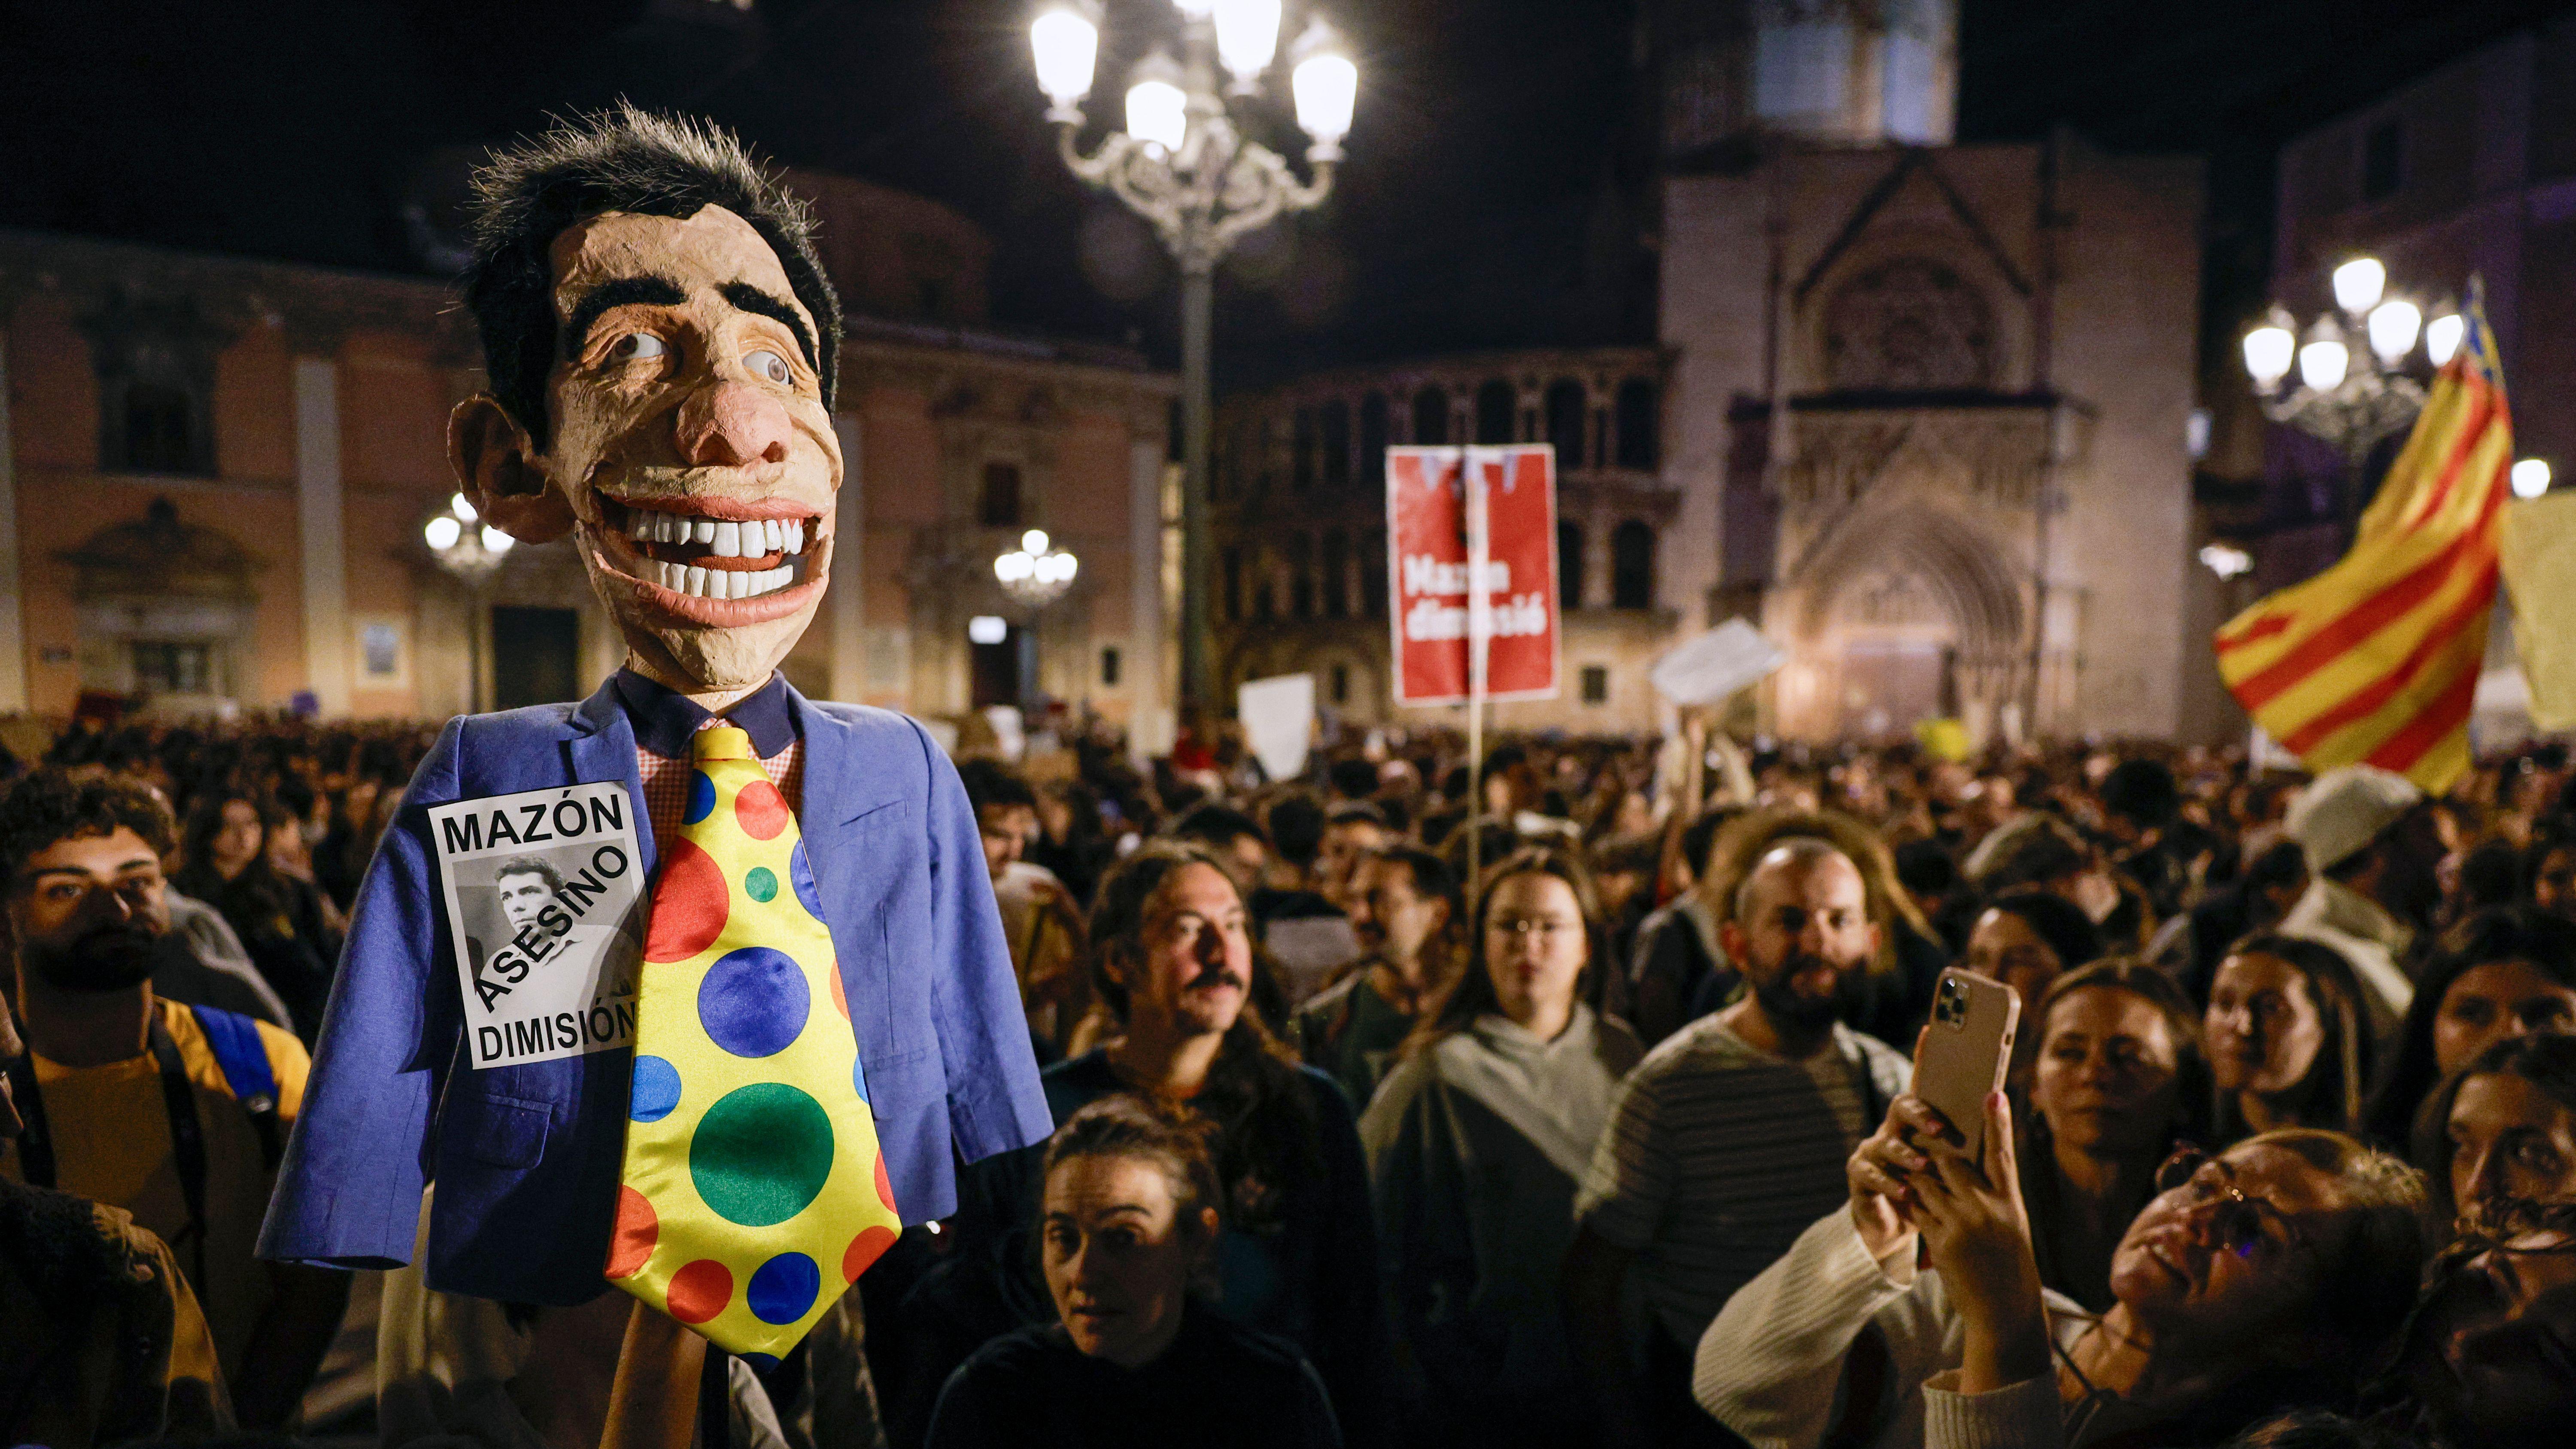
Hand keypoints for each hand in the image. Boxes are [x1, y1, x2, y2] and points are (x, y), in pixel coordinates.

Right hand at [1848, 1093, 1956, 1261]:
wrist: (1895, 1225)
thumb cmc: (1929, 1194)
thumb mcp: (1948, 1173)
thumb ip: (1962, 1152)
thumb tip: (1995, 1130)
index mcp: (1915, 1124)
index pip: (1922, 1096)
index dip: (1930, 1090)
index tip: (1950, 1101)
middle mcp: (1892, 1130)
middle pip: (1900, 1108)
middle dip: (1921, 1117)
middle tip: (1940, 1130)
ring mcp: (1872, 1151)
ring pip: (1885, 1143)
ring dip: (1905, 1154)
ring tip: (1924, 1165)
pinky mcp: (1859, 1174)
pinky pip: (1869, 1173)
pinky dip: (1887, 1182)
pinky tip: (1905, 1192)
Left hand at [1908, 1091, 2048, 1391]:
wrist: (2004, 1312)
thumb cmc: (2010, 1266)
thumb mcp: (2012, 1226)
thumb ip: (1993, 1196)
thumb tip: (1968, 1169)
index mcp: (2010, 1203)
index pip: (2003, 1154)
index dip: (1998, 1122)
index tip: (1993, 1091)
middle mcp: (1988, 1209)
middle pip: (1950, 1162)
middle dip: (1935, 1156)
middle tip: (1924, 1148)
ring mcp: (1964, 1225)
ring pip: (1926, 1183)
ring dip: (1917, 1180)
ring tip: (1913, 1178)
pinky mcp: (1941, 1241)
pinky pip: (1916, 1210)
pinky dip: (1911, 1204)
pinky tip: (1907, 1202)